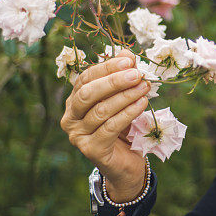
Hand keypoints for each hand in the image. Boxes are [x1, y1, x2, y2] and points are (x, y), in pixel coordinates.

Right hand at [60, 49, 149, 196]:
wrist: (126, 163)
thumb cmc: (124, 127)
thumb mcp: (124, 99)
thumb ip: (123, 76)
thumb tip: (127, 53)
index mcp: (75, 100)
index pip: (86, 77)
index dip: (107, 67)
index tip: (130, 60)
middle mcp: (70, 117)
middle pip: (88, 93)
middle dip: (114, 81)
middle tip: (137, 74)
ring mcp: (77, 135)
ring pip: (101, 110)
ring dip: (125, 97)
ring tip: (145, 88)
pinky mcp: (90, 150)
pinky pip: (110, 128)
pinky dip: (128, 114)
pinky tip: (142, 104)